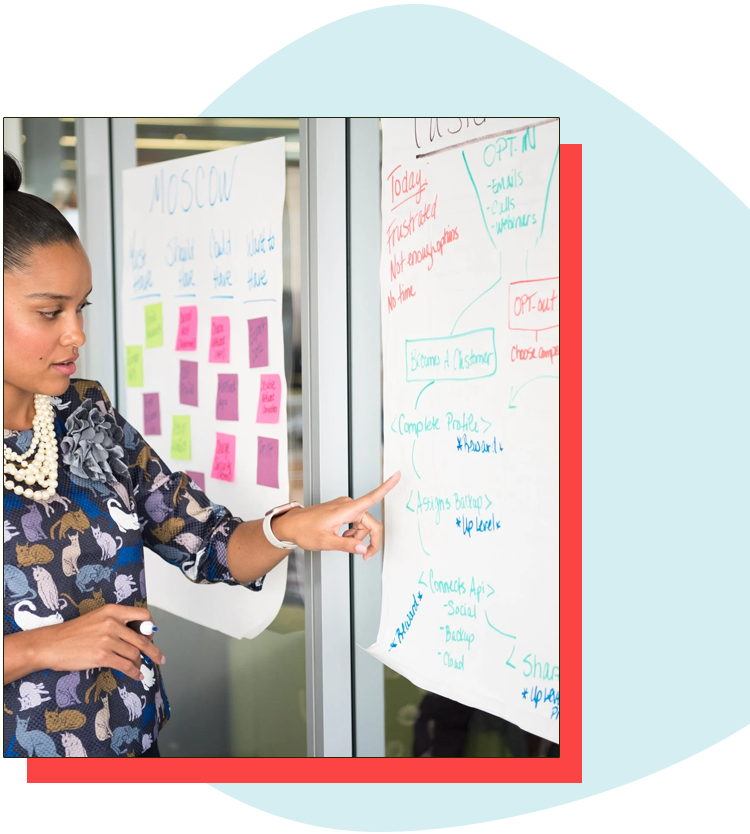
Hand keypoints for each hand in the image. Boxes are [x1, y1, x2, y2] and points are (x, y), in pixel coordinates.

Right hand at [36, 604, 164, 681]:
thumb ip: (117, 623)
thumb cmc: (72, 633)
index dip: (151, 628)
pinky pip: (126, 665)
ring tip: (140, 668)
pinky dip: (134, 672)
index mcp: (113, 611)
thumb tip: (136, 636)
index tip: (152, 636)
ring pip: (135, 653)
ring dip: (140, 663)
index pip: (143, 616)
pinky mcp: (103, 656)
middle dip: (153, 650)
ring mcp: (108, 640)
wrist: (50, 644)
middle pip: (143, 638)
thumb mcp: (97, 619)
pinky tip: (136, 675)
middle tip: (159, 657)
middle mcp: (113, 623)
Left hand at [274, 471, 400, 559]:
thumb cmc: (304, 530)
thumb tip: (364, 549)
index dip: (387, 487)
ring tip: (343, 543)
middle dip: (370, 540)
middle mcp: (348, 505)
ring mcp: (345, 507)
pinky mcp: (342, 511)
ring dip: (358, 537)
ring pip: (363, 525)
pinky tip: (342, 537)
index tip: (398, 475)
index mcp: (346, 509)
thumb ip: (347, 546)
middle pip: (370, 523)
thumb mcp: (326, 542)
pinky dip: (353, 533)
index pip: (372, 497)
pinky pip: (356, 522)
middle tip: (365, 556)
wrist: (291, 526)